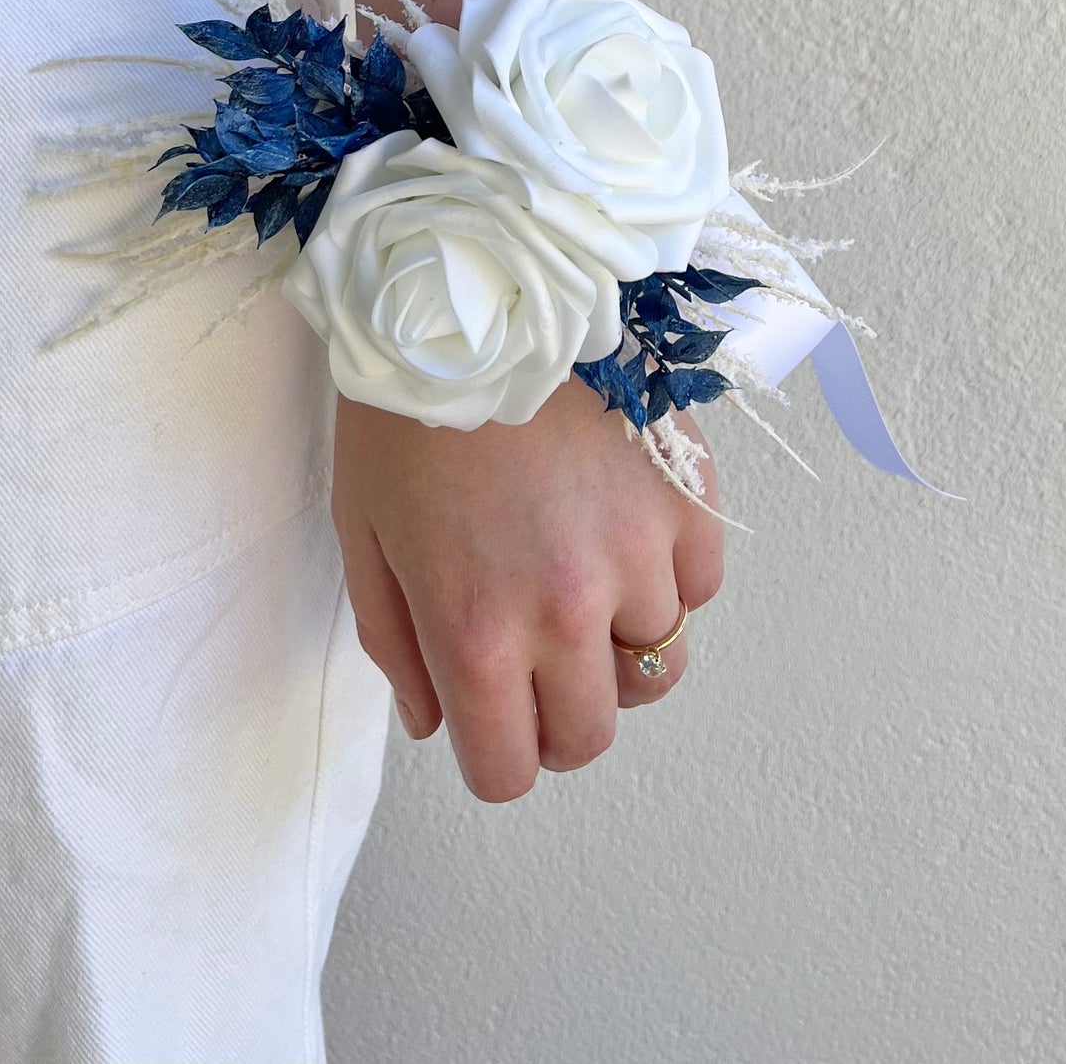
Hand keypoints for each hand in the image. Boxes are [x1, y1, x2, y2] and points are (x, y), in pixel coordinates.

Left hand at [330, 377, 724, 800]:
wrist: (481, 295)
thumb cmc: (406, 412)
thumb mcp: (365, 536)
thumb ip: (399, 646)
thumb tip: (436, 723)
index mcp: (475, 632)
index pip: (510, 769)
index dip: (495, 753)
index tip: (488, 715)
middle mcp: (567, 611)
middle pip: (591, 735)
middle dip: (557, 714)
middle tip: (534, 657)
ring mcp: (638, 555)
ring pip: (657, 664)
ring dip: (619, 642)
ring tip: (582, 576)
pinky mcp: (686, 498)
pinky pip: (699, 586)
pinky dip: (668, 578)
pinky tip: (625, 530)